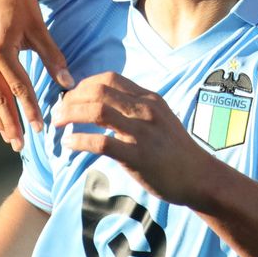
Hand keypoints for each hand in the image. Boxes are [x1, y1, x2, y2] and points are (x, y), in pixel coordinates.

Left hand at [53, 72, 218, 207]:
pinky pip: (101, 143)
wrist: (200, 177)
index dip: (84, 84)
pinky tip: (69, 144)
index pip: (110, 79)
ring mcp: (143, 132)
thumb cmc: (176, 151)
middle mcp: (146, 110)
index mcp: (149, 99)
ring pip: (97, 112)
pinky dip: (79, 141)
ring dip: (70, 115)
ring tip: (57, 123)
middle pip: (99, 91)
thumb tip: (104, 106)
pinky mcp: (138, 156)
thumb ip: (136, 110)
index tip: (71, 96)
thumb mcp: (161, 119)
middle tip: (58, 111)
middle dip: (71, 98)